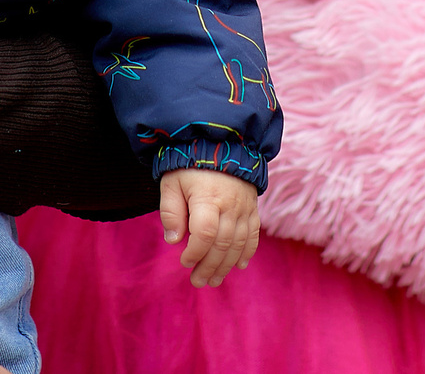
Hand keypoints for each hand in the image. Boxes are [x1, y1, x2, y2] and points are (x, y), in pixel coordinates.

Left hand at [158, 167, 259, 285]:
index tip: (184, 262)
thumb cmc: (190, 165)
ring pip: (238, 244)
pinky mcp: (253, 208)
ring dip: (226, 266)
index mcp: (208, 198)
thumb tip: (173, 241)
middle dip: (209, 267)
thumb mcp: (172, 183)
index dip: (195, 253)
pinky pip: (253, 234)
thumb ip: (170, 211)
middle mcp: (230, 205)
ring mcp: (245, 207)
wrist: (222, 142)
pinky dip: (247, 252)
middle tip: (198, 281)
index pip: (205, 234)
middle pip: (222, 244)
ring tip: (214, 280)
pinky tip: (239, 266)